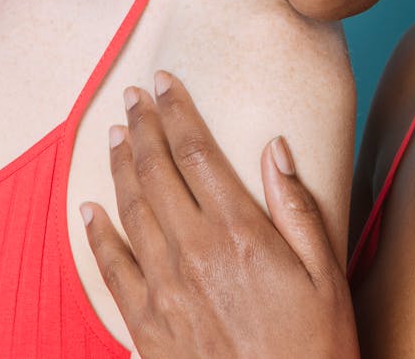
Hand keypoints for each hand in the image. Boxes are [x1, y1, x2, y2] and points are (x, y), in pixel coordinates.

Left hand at [82, 73, 358, 358]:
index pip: (196, 153)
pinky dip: (97, 233)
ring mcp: (166, 289)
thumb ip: (297, 207)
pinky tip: (88, 209)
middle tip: (133, 96)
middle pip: (156, 171)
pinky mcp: (147, 325)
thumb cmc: (314, 348)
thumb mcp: (326, 276)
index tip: (164, 82)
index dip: (176, 110)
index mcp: (239, 234)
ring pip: (130, 209)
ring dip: (119, 165)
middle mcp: (195, 253)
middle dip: (142, 126)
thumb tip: (275, 146)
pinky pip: (112, 268)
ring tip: (113, 134)